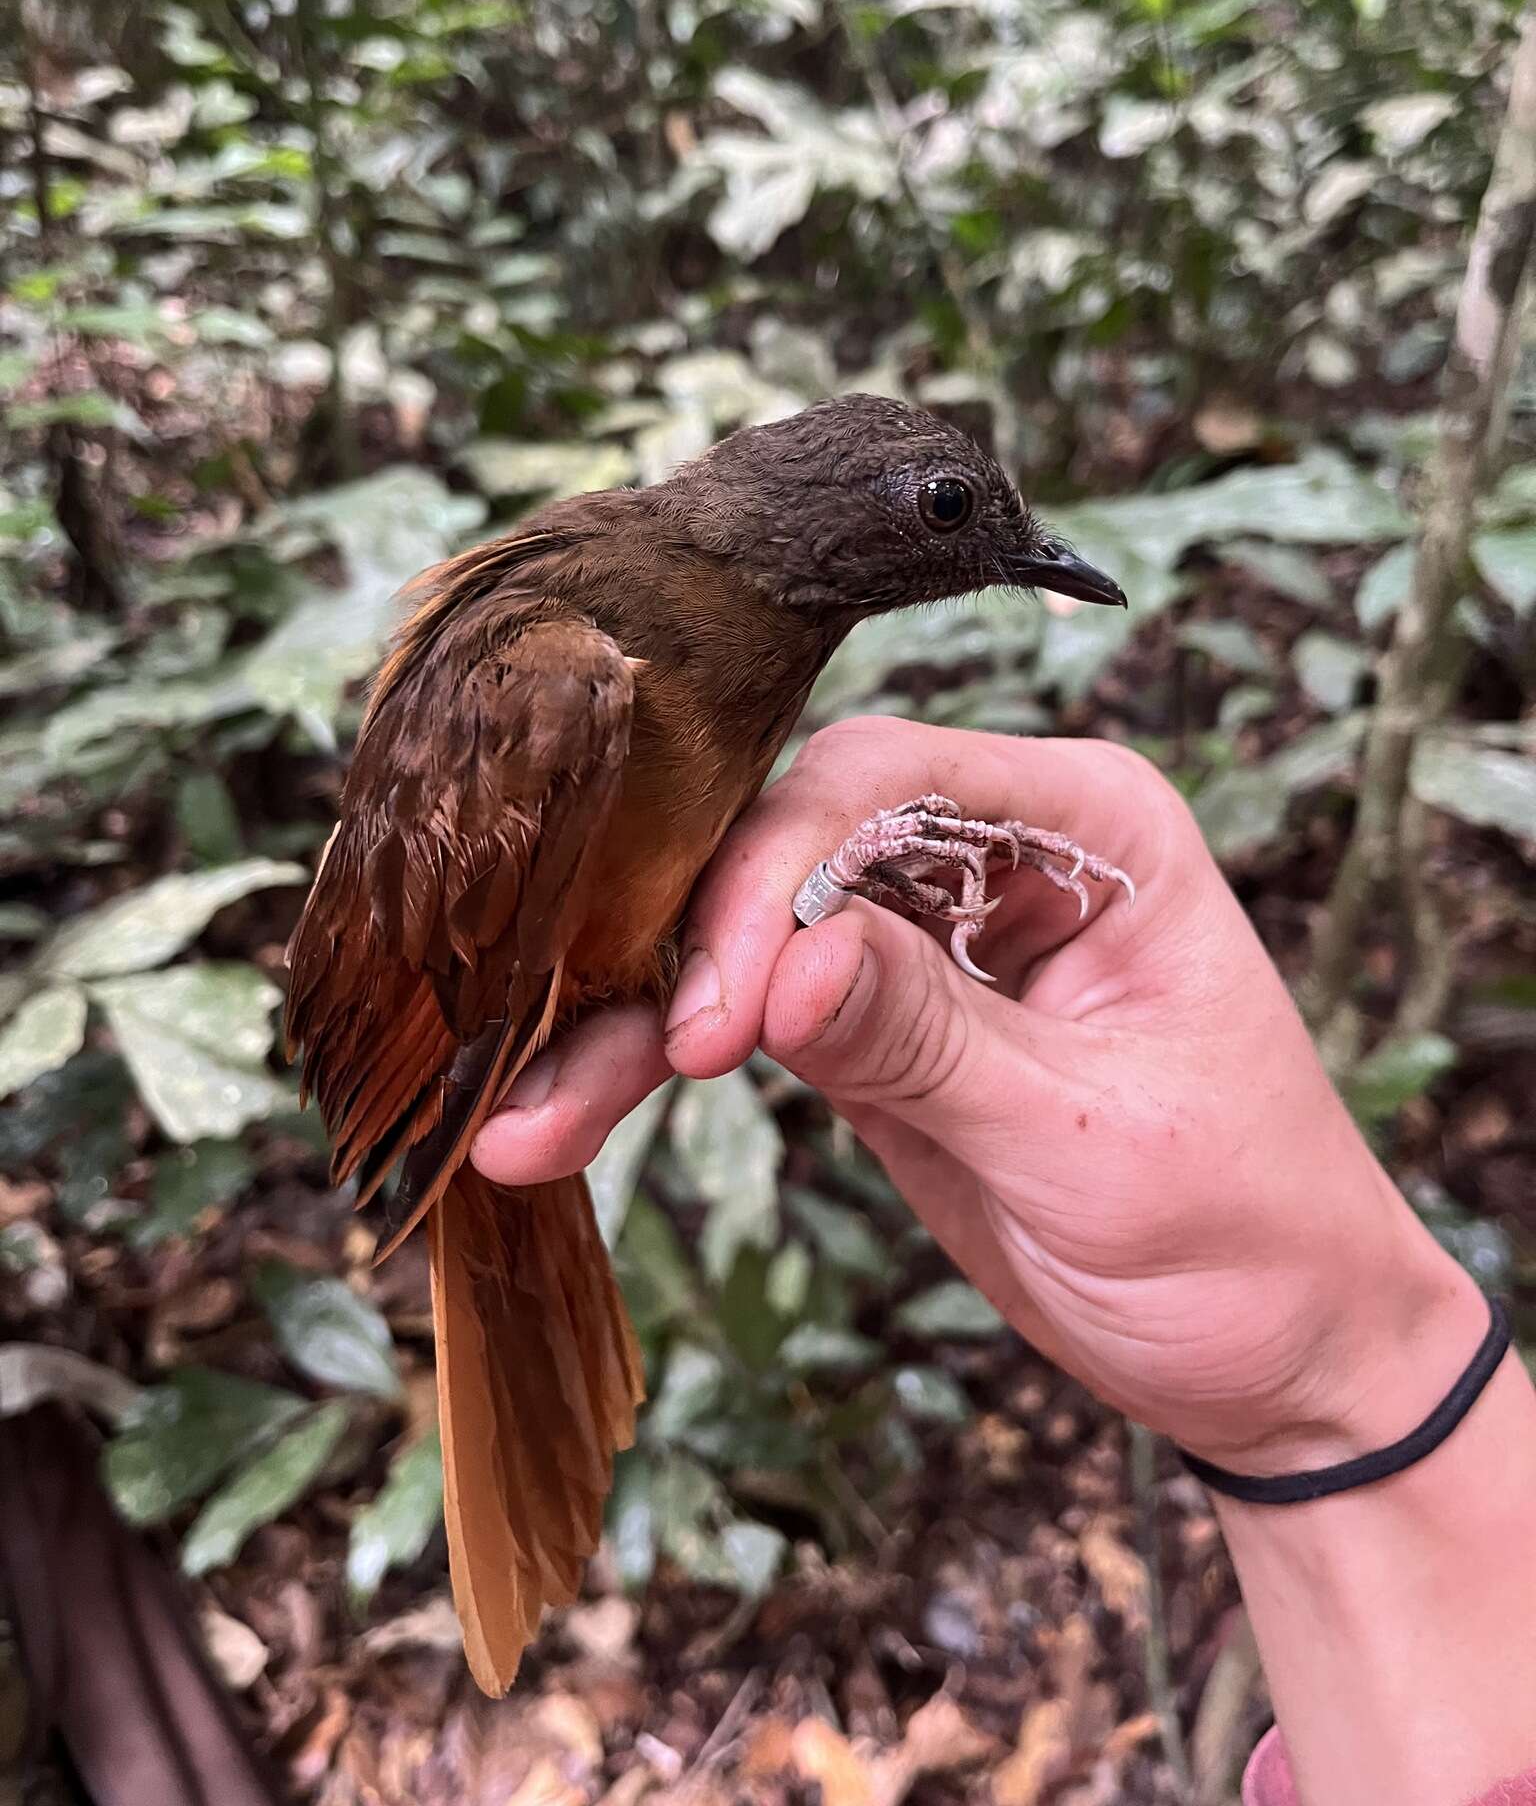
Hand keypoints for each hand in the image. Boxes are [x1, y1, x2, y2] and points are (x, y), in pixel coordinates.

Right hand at [473, 717, 1481, 1469]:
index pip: (891, 781)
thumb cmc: (1246, 1232)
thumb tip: (779, 969)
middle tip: (605, 1055)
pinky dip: (650, 1070)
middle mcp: (992, 849)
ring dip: (632, 1020)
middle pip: (789, 838)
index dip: (778, 872)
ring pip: (738, 932)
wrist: (1279, 1359)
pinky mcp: (868, 1024)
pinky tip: (556, 1119)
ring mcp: (920, 934)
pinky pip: (739, 1019)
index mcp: (1086, 822)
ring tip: (530, 1114)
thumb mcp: (1093, 1140)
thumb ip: (930, 1041)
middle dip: (683, 943)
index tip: (720, 1013)